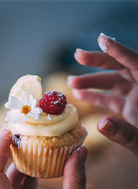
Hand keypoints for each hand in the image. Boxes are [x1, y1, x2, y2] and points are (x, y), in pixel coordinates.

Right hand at [67, 33, 137, 155]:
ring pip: (113, 83)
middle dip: (98, 61)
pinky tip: (79, 95)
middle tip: (78, 55)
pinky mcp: (130, 108)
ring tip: (71, 82)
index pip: (136, 63)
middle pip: (121, 68)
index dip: (119, 51)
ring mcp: (136, 98)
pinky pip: (111, 99)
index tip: (101, 40)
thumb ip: (125, 133)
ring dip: (91, 81)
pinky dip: (96, 97)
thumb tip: (101, 124)